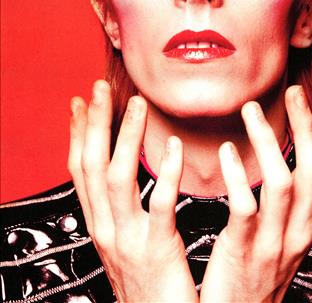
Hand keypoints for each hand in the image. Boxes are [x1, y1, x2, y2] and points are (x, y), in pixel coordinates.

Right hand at [68, 80, 197, 302]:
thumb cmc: (149, 282)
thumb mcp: (126, 241)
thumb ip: (124, 209)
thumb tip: (125, 178)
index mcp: (100, 223)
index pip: (80, 170)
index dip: (77, 134)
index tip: (79, 103)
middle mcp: (106, 227)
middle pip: (92, 166)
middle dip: (94, 125)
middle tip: (100, 89)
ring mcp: (128, 238)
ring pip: (117, 178)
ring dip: (126, 137)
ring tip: (137, 104)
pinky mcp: (156, 249)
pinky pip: (159, 204)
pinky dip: (165, 172)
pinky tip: (173, 146)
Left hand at [200, 85, 311, 302]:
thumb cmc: (254, 270)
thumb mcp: (281, 235)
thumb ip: (285, 201)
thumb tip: (282, 157)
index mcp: (308, 224)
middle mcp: (298, 232)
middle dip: (305, 126)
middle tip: (292, 93)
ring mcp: (273, 243)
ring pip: (282, 183)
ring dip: (268, 141)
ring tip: (250, 110)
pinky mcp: (243, 251)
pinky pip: (245, 208)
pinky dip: (237, 175)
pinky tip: (227, 150)